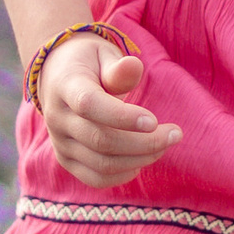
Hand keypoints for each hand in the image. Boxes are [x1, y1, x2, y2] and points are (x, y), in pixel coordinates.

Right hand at [34, 30, 179, 186]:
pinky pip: (95, 178)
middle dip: (144, 142)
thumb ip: (119, 67)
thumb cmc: (89, 63)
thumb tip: (134, 66)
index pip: (89, 105)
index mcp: (65, 86)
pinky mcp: (67, 160)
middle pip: (100, 140)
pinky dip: (123, 175)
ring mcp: (60, 143)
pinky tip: (142, 161)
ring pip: (102, 164)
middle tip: (175, 134)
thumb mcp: (103, 54)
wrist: (58, 78)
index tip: (154, 121)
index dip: (122, 117)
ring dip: (139, 159)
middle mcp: (57, 118)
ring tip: (164, 145)